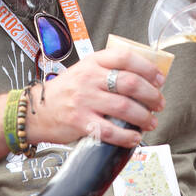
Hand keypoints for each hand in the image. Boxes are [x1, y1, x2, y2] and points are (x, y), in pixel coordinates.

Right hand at [25, 49, 166, 150]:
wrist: (35, 111)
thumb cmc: (65, 92)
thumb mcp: (84, 72)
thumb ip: (108, 72)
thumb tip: (144, 82)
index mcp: (92, 62)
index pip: (125, 57)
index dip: (147, 68)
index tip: (159, 79)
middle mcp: (88, 78)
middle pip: (130, 83)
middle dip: (151, 95)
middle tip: (159, 104)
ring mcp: (84, 100)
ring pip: (124, 107)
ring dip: (144, 117)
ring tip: (151, 122)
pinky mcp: (80, 122)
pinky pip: (110, 130)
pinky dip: (127, 136)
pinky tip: (134, 137)